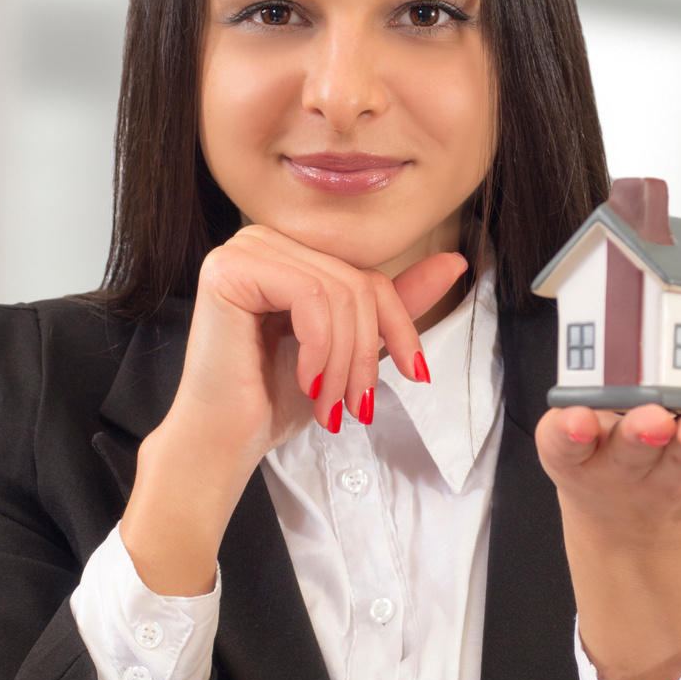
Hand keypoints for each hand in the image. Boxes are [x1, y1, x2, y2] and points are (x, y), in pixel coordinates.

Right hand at [120, 227, 466, 595]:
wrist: (225, 440)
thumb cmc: (275, 396)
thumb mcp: (351, 347)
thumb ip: (394, 303)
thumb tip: (455, 262)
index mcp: (291, 251)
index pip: (367, 274)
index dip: (399, 325)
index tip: (415, 374)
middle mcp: (264, 239)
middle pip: (356, 281)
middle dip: (366, 352)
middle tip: (355, 404)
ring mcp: (242, 249)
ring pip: (337, 289)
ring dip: (344, 359)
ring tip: (329, 402)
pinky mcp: (228, 269)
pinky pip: (309, 294)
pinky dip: (320, 347)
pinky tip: (304, 380)